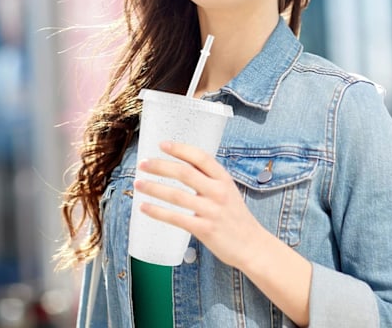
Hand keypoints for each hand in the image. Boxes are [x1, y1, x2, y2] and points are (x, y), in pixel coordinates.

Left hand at [134, 140, 264, 269]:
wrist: (252, 246)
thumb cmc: (236, 217)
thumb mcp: (228, 190)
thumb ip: (209, 179)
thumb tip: (182, 166)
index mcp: (223, 178)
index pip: (200, 157)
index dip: (180, 149)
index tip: (162, 144)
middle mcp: (218, 191)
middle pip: (184, 173)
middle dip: (160, 166)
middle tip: (143, 163)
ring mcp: (211, 211)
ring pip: (176, 195)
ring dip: (154, 188)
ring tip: (138, 184)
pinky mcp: (205, 229)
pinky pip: (176, 218)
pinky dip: (157, 212)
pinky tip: (145, 208)